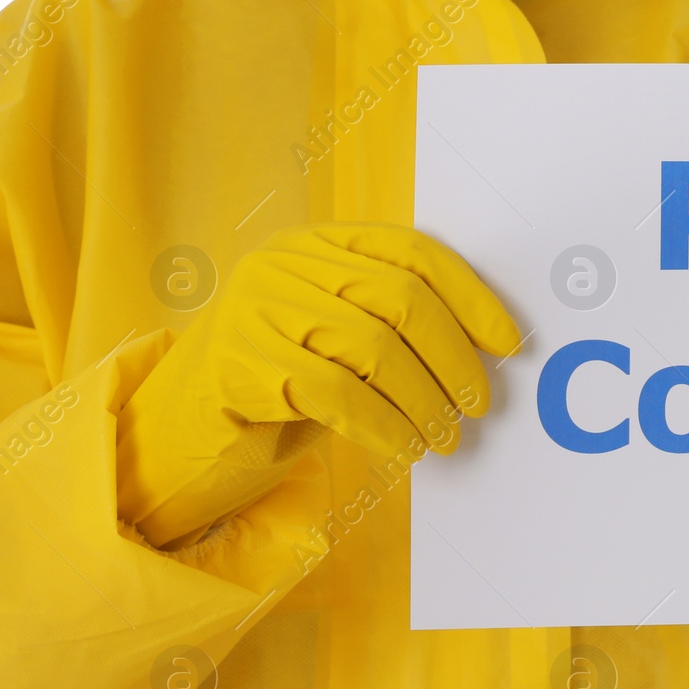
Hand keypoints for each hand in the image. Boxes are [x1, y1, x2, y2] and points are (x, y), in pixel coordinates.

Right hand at [115, 223, 520, 547]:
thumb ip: (392, 319)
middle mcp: (285, 262)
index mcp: (319, 241)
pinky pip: (337, 394)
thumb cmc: (281, 378)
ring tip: (446, 437)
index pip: (415, 252)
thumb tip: (488, 348)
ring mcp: (257, 308)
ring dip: (424, 400)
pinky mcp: (240, 363)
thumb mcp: (337, 330)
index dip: (471, 297)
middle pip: (400, 298)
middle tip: (479, 404)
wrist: (178, 430)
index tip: (509, 343)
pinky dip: (385, 425)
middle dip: (453, 356)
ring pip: (373, 348)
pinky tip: (406, 448)